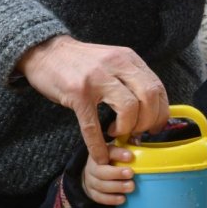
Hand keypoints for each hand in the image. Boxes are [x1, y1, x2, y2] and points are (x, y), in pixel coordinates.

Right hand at [18, 35, 168, 164]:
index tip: (156, 126)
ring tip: (117, 133)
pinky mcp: (77, 93)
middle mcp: (116, 65)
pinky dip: (98, 145)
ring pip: (129, 108)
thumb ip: (129, 77)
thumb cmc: (80, 62)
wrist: (45, 51)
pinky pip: (93, 125)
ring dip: (128, 128)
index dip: (161, 112)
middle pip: (149, 97)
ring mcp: (97, 79)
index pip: (157, 87)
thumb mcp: (112, 60)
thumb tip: (150, 105)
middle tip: (139, 133)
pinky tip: (100, 155)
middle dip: (149, 122)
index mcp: (128, 59)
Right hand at [82, 145, 134, 205]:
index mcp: (99, 152)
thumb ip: (126, 146)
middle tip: (130, 173)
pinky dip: (111, 199)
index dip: (118, 154)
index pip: (108, 152)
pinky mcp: (92, 193)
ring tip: (131, 187)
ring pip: (101, 185)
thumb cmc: (109, 160)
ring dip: (117, 187)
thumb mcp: (116, 150)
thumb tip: (137, 142)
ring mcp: (91, 181)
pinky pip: (100, 197)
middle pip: (101, 171)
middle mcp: (92, 166)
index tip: (130, 156)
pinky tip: (122, 199)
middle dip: (117, 173)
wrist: (92, 174)